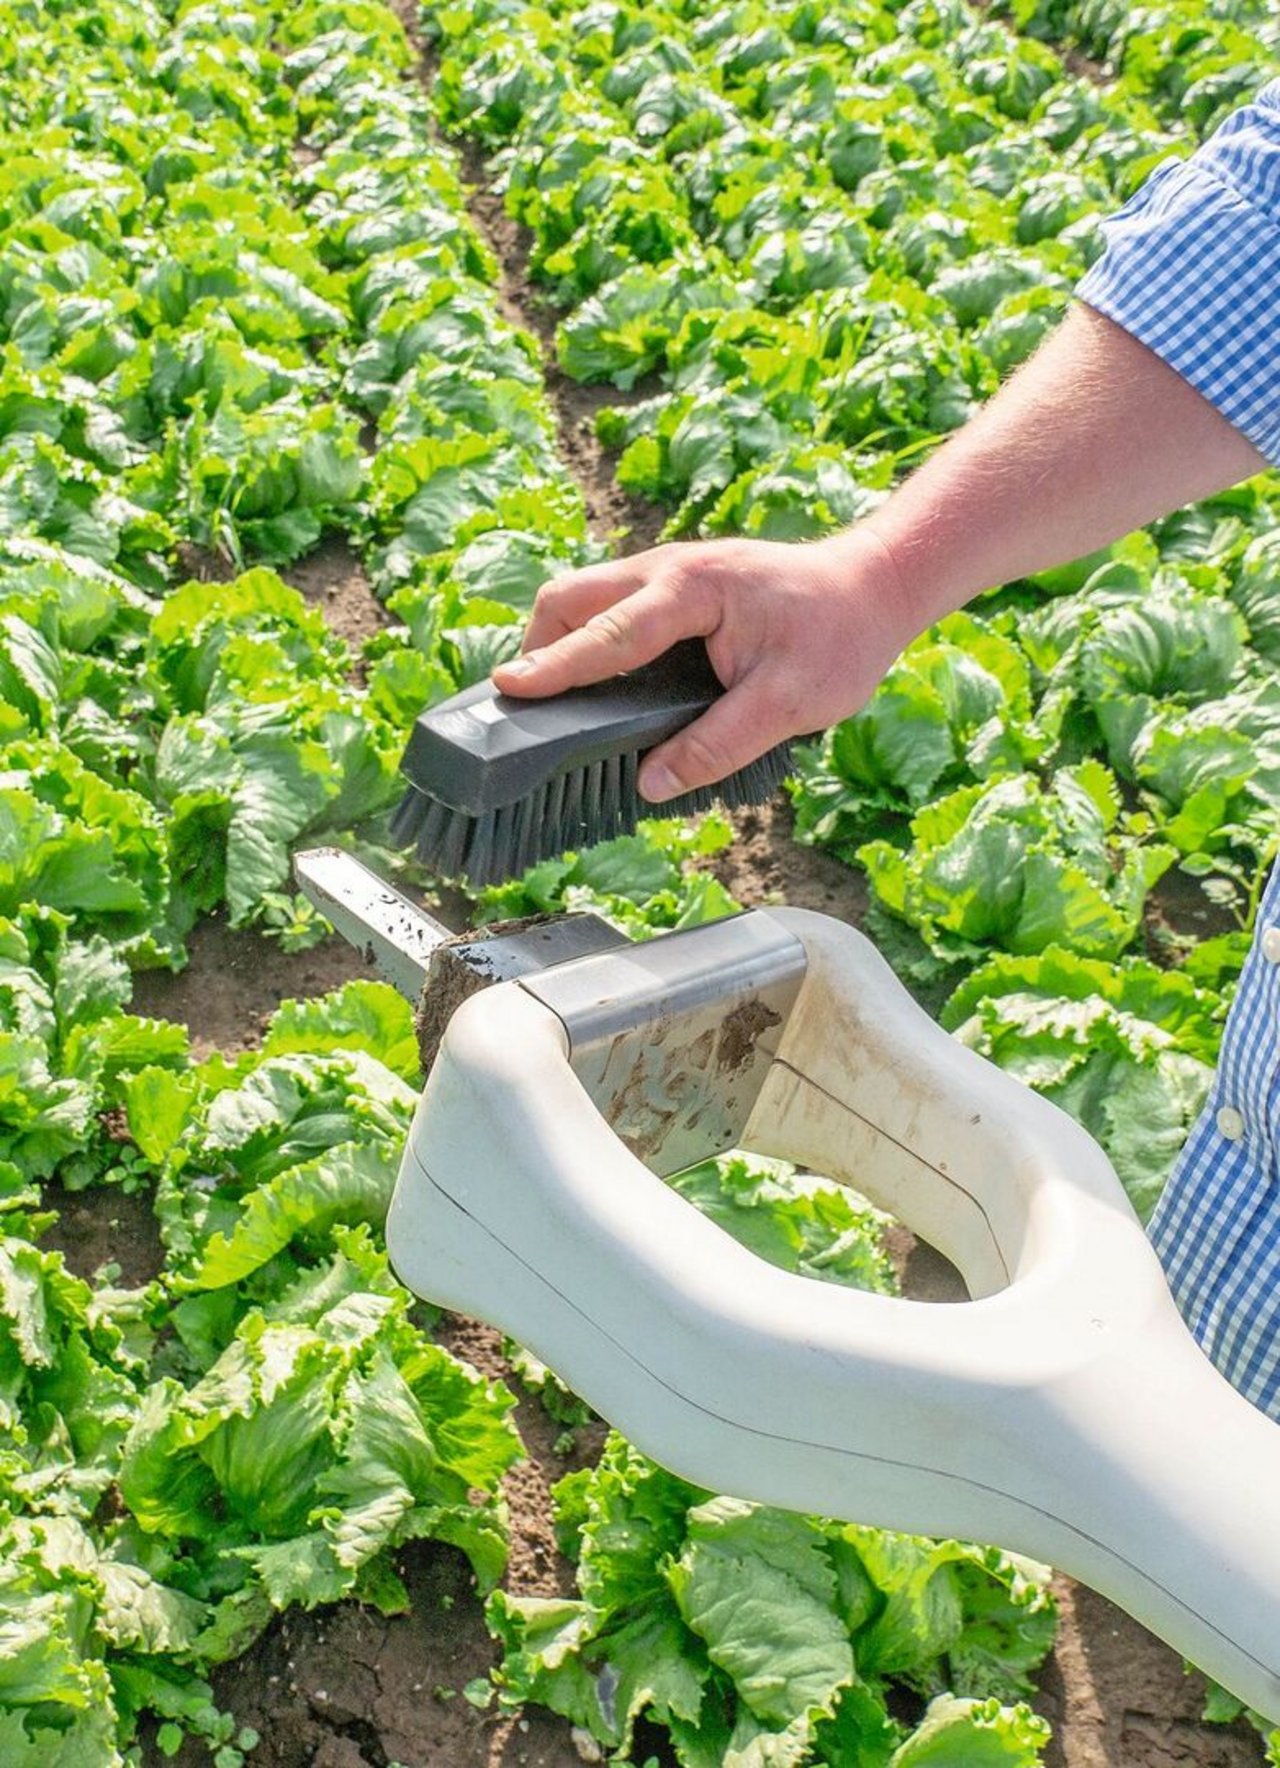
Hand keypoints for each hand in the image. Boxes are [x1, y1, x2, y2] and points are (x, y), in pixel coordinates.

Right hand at [491, 530, 916, 801]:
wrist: (874, 586)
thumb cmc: (839, 637)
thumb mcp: (789, 704)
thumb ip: (718, 745)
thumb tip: (653, 783)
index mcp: (693, 590)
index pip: (608, 633)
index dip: (556, 666)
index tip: (508, 688)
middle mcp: (668, 569)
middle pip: (571, 598)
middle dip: (540, 647)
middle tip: (528, 708)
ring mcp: (667, 573)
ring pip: (585, 599)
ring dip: (563, 644)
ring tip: (558, 707)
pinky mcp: (674, 588)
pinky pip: (611, 609)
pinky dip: (591, 642)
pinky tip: (605, 689)